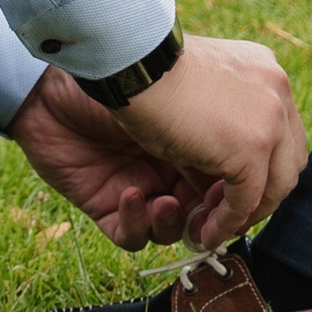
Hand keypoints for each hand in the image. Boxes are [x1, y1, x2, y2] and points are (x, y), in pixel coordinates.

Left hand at [10, 72, 221, 249]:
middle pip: (205, 213)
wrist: (60, 78)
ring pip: (170, 231)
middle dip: (210, 219)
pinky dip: (136, 223)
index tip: (241, 199)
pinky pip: (131, 236)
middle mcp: (174, 165)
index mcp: (201, 137)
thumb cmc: (131, 76)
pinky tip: (131, 193)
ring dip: (172, 223)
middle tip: (207, 216)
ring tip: (165, 202)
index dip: (241, 198)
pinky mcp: (108, 204)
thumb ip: (228, 142)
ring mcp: (142, 185)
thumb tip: (251, 181)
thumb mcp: (193, 105)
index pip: (234, 180)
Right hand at [112, 34, 305, 249]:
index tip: (231, 188)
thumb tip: (224, 159)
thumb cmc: (153, 73)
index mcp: (267, 75)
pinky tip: (204, 232)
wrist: (134, 61)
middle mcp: (278, 93)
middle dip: (263, 194)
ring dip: (248, 214)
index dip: (263, 168)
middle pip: (290, 161)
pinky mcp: (251, 149)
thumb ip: (224, 116)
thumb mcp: (203, 91)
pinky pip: (246, 202)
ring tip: (215, 227)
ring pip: (277, 186)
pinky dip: (227, 224)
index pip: (283, 134)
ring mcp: (270, 121)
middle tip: (228, 213)